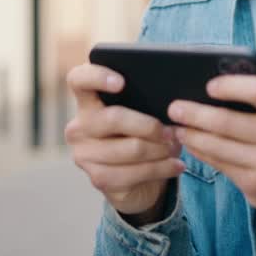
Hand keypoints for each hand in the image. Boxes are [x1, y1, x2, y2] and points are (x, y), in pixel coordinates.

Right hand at [65, 64, 185, 220]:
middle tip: (171, 130)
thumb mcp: (142, 114)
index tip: (121, 82)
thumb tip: (172, 103)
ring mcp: (84, 155)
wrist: (136, 177)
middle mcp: (79, 127)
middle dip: (149, 125)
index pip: (79, 80)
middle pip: (114, 118)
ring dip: (161, 149)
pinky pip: (135, 173)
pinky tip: (176, 165)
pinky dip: (162, 168)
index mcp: (87, 101)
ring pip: (131, 148)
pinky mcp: (98, 178)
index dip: (97, 77)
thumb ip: (146, 101)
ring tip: (176, 147)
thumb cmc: (140, 134)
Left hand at [168, 76, 255, 219]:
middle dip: (195, 114)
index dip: (230, 86)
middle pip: (228, 121)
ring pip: (218, 146)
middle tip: (175, 108)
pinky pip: (219, 164)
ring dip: (192, 135)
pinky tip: (192, 145)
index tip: (209, 86)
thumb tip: (213, 89)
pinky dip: (201, 152)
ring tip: (177, 128)